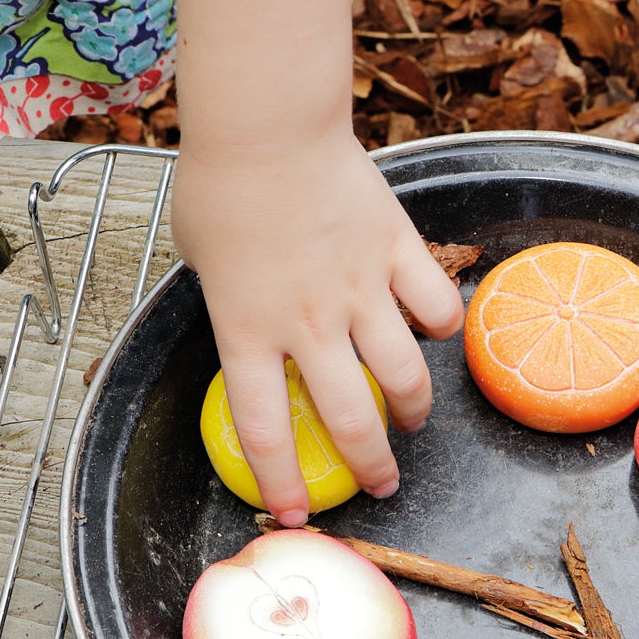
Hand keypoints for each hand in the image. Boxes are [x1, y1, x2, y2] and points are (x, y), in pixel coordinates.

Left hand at [173, 126, 462, 524]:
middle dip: (372, 465)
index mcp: (247, 330)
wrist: (266, 126)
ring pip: (405, 375)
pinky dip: (440, 327)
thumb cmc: (218, 184)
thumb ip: (229, 301)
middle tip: (383, 483)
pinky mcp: (395, 252)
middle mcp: (306, 323)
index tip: (298, 512)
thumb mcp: (199, 259)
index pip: (266, 430)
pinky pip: (434, 307)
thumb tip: (247, 319)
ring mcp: (358, 289)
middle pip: (351, 419)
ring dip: (414, 409)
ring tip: (415, 420)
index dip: (284, 483)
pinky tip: (434, 331)